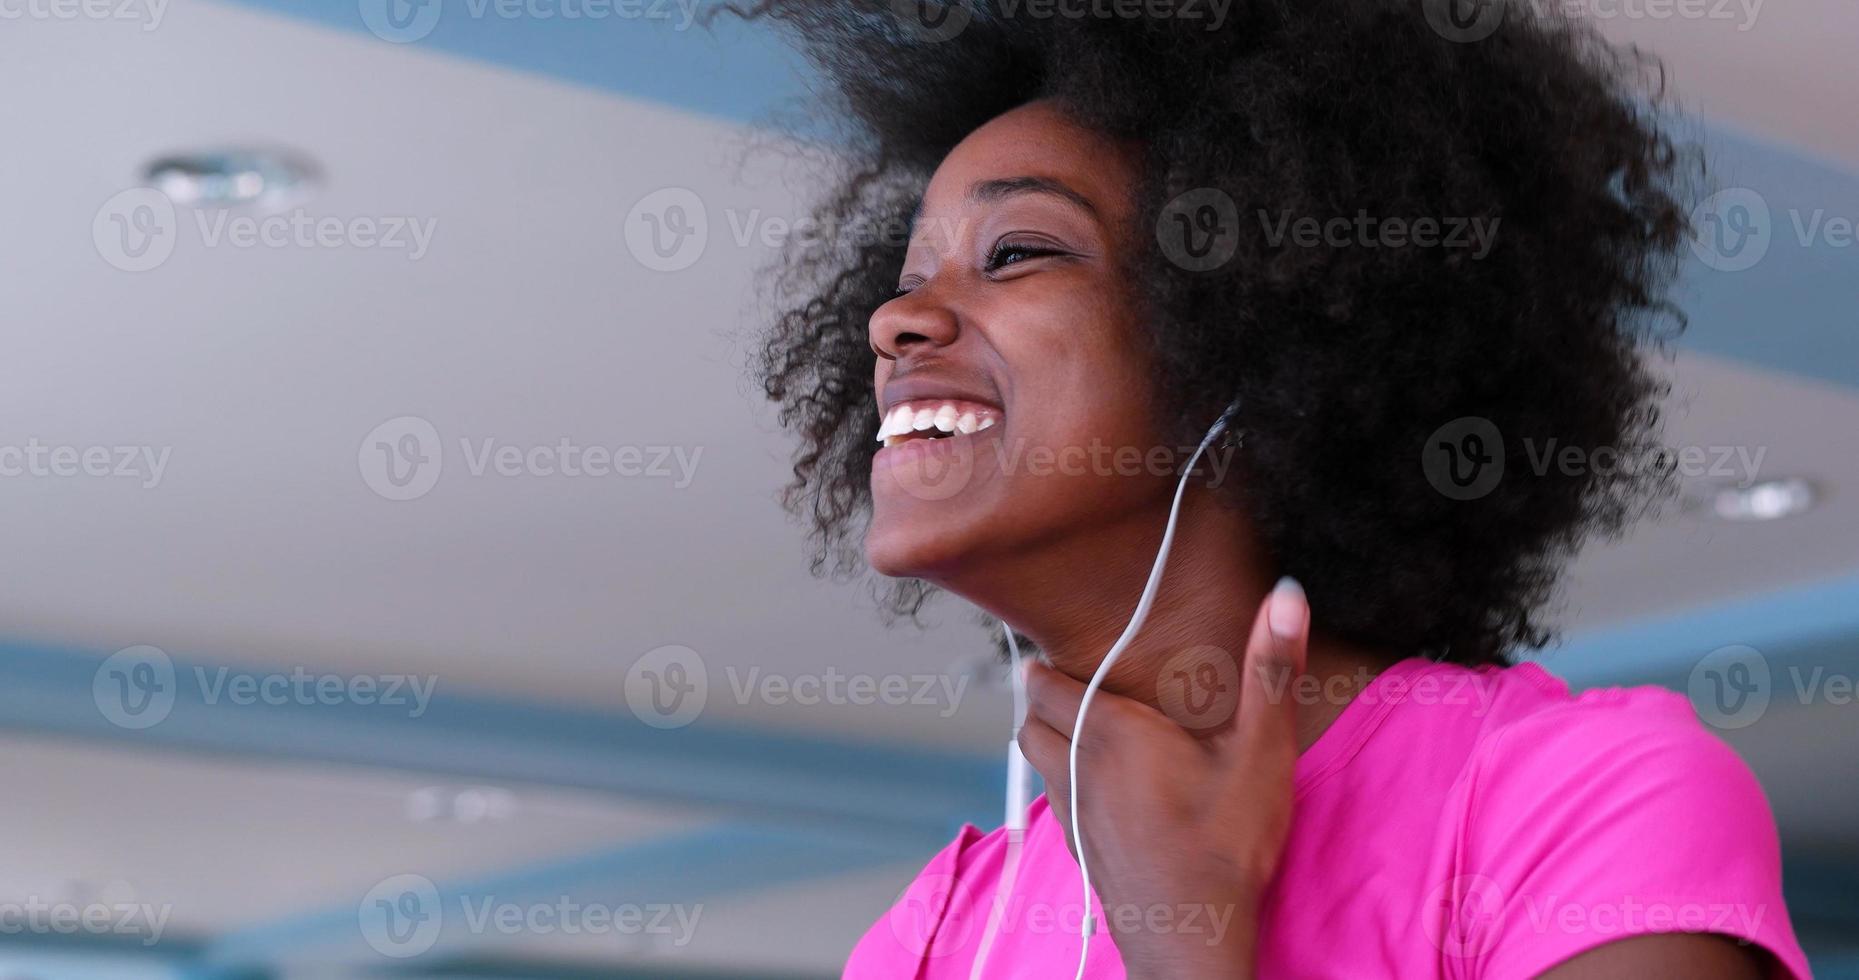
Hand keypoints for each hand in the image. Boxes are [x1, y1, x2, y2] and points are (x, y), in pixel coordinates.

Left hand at [1016, 579, 1309, 979]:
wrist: (1192, 935)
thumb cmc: (1225, 842)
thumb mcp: (1260, 750)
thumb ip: (1270, 670)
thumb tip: (1286, 595)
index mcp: (1110, 733)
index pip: (1045, 686)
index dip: (1042, 667)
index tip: (1049, 652)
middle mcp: (1078, 769)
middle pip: (1029, 721)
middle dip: (1039, 699)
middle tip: (1062, 684)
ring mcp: (1073, 814)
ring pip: (1035, 761)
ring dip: (1045, 740)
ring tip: (1075, 728)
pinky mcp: (1081, 851)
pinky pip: (1054, 802)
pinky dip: (1061, 782)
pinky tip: (1096, 789)